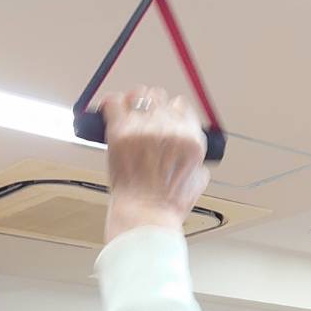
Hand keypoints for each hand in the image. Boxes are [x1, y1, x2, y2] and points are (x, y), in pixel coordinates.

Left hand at [101, 88, 211, 242]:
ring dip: (133, 103)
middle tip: (143, 119)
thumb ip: (196, 158)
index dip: (170, 112)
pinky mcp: (121, 132)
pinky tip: (111, 111)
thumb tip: (187, 146)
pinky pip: (114, 102)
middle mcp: (170, 129)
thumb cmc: (168, 204)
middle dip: (152, 106)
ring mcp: (145, 129)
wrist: (145, 215)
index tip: (162, 119)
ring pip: (138, 95)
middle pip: (159, 97)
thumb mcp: (198, 181)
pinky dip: (112, 104)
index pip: (181, 106)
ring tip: (128, 115)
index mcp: (191, 139)